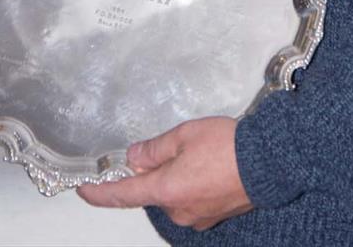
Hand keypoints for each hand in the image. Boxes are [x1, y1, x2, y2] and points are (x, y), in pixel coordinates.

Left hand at [77, 117, 252, 230]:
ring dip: (177, 176)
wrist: (269, 163)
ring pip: (174, 194)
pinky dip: (193, 183)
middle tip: (173, 145)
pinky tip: (210, 165)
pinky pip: (192, 199)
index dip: (99, 193)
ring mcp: (196, 217)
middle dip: (155, 171)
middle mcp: (177, 211)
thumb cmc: (227, 146)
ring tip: (201, 151)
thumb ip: (155, 148)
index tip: (83, 188)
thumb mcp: (185, 135)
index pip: (122, 195)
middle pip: (153, 191)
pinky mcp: (213, 216)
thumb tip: (134, 157)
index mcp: (165, 190)